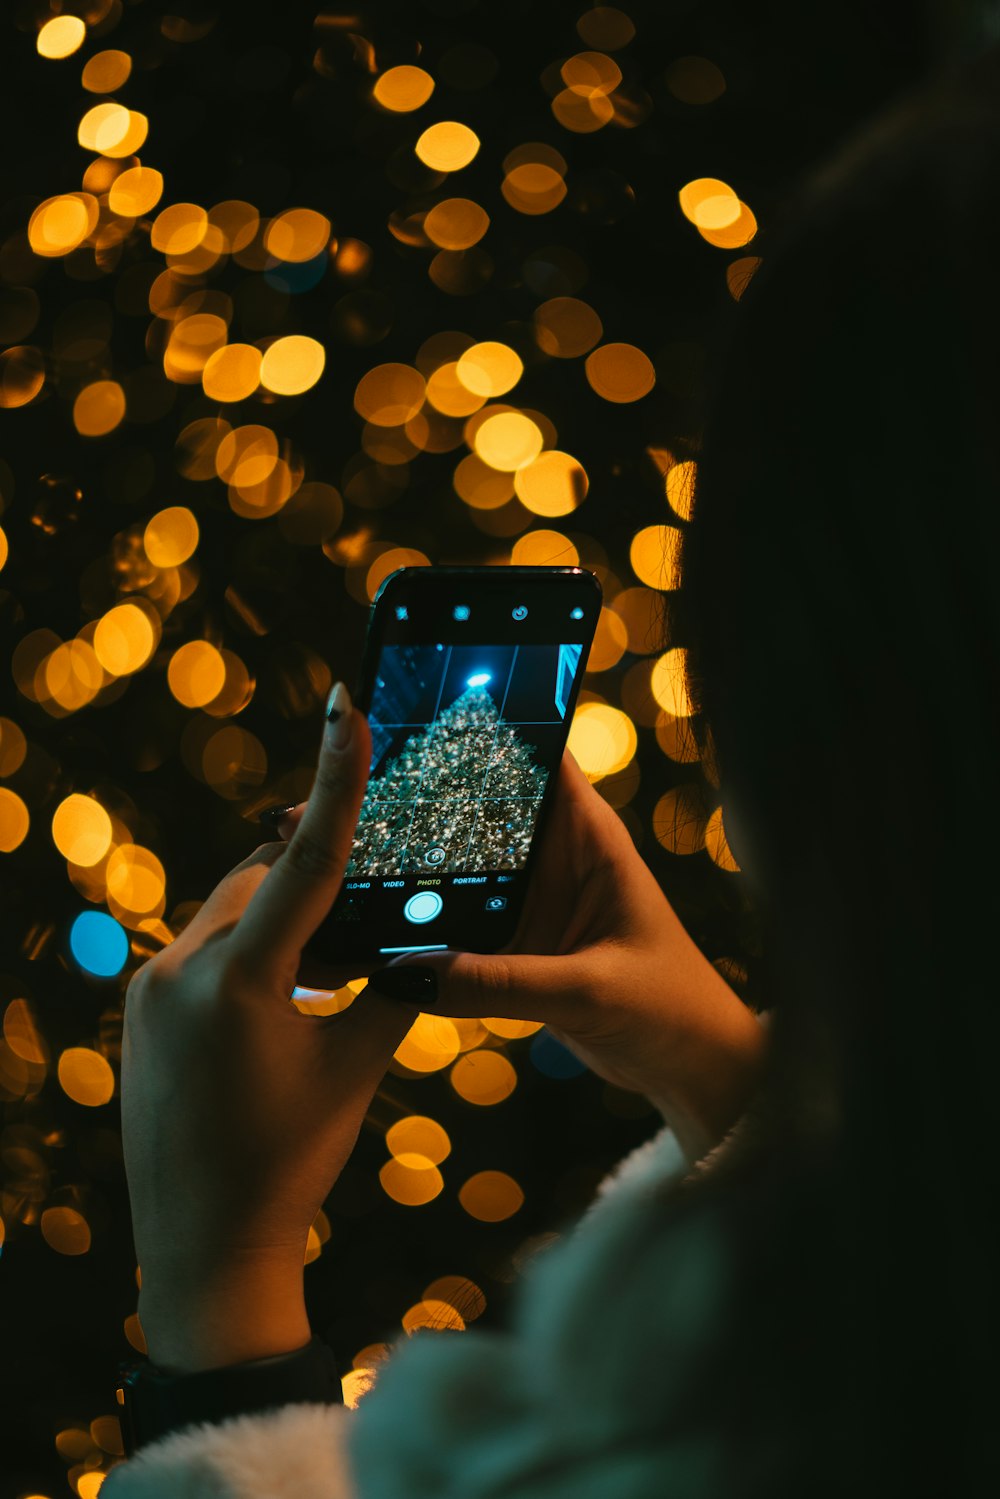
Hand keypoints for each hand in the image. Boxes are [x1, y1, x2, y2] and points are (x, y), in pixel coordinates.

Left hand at [120, 685, 415, 1369]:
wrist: (206, 1244)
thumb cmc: (292, 1160)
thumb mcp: (355, 1066)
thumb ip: (391, 988)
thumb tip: (422, 936)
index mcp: (241, 981)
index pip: (304, 859)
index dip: (336, 782)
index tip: (344, 710)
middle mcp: (180, 970)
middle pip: (263, 879)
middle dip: (312, 872)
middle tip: (366, 874)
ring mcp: (149, 990)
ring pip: (230, 912)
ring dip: (278, 916)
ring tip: (322, 961)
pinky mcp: (139, 1010)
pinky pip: (202, 948)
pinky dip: (246, 948)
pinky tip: (277, 989)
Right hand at [278, 748, 765, 1162]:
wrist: (693, 1066)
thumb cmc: (670, 1009)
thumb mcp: (585, 990)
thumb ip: (500, 982)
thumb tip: (405, 976)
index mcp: (587, 833)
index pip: (529, 753)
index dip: (472, 730)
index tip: (400, 720)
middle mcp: (551, 853)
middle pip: (469, 805)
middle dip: (404, 799)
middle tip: (320, 798)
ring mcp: (527, 896)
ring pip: (450, 862)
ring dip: (397, 859)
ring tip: (317, 849)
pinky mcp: (511, 940)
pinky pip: (450, 918)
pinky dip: (408, 918)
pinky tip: (352, 917)